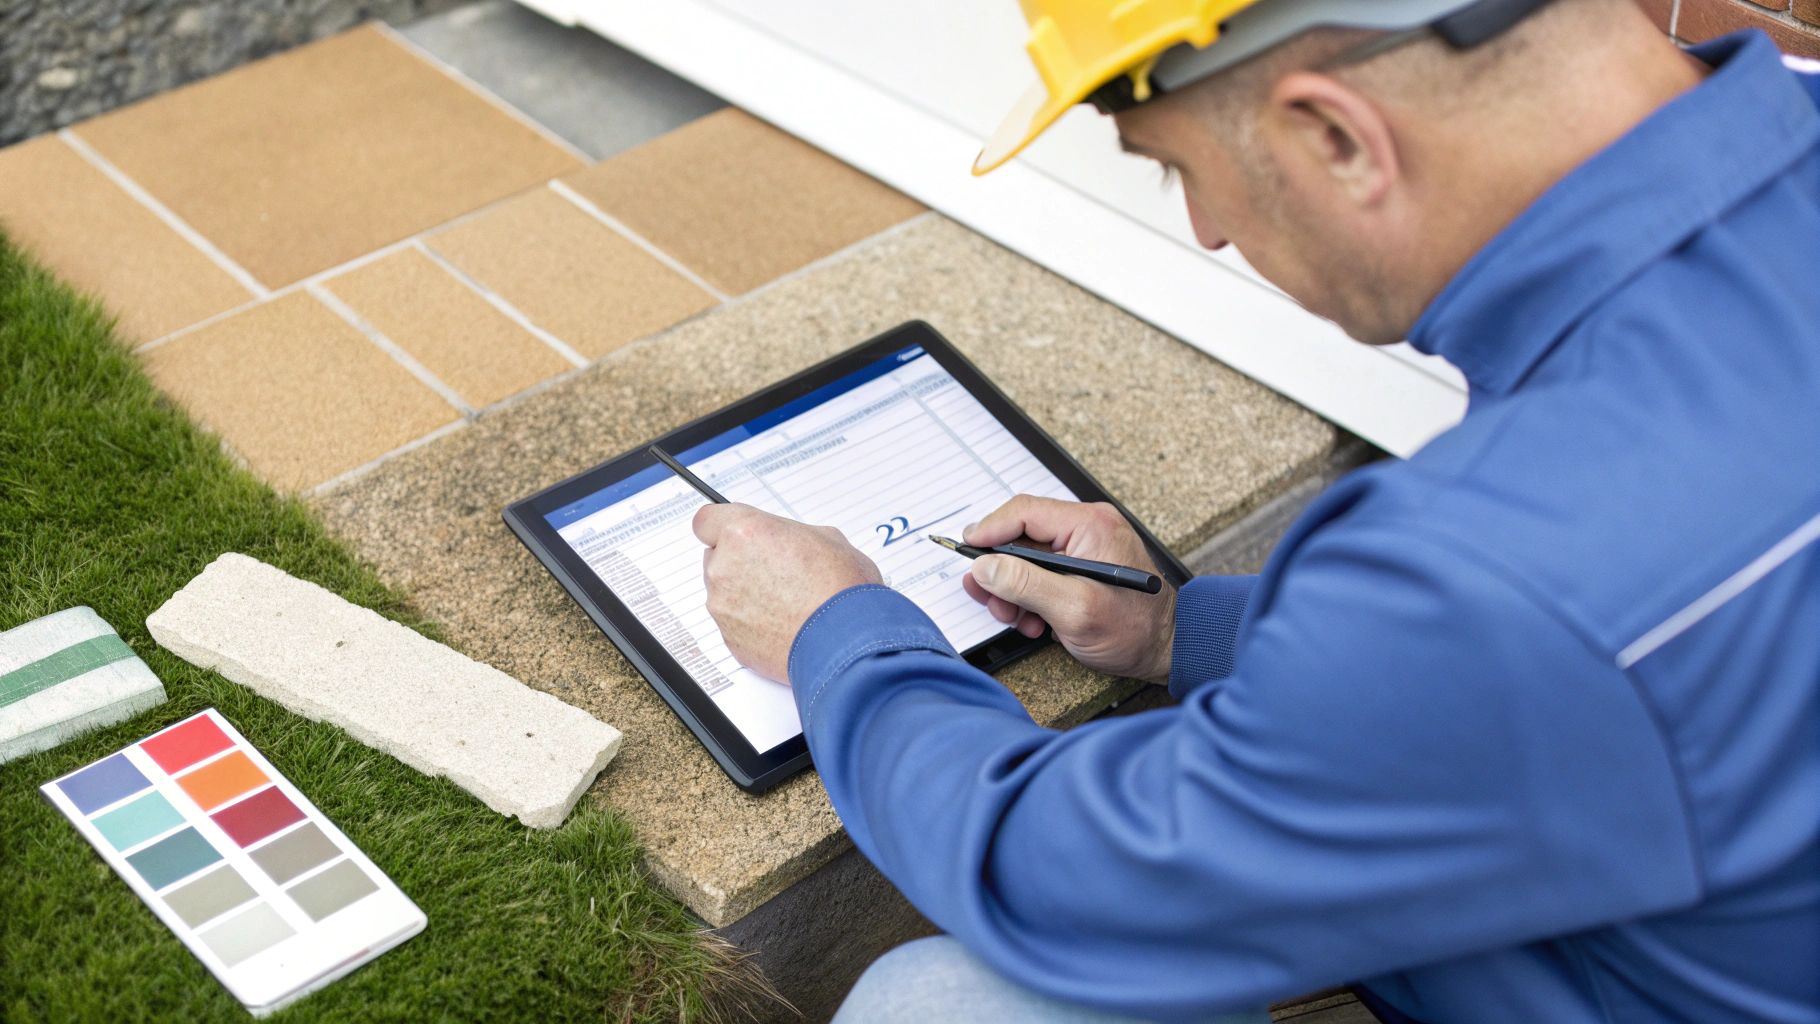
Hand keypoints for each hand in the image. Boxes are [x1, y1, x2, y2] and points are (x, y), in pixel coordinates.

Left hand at [693, 504, 883, 683]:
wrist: (845, 643)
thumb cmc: (840, 590)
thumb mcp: (827, 538)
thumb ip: (790, 535)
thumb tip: (788, 542)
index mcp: (744, 533)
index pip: (706, 520)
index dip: (721, 527)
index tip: (732, 533)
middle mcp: (725, 568)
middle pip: (716, 557)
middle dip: (740, 562)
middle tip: (775, 570)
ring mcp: (723, 606)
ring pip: (723, 593)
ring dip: (745, 594)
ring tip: (785, 602)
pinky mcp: (729, 639)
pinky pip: (734, 624)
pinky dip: (751, 623)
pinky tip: (782, 623)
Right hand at [961, 496, 1175, 682]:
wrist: (1167, 651)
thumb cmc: (1135, 630)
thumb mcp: (1074, 609)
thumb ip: (1026, 584)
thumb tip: (985, 567)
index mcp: (1089, 525)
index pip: (1024, 512)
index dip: (989, 531)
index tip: (966, 551)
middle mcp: (1086, 529)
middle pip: (1020, 537)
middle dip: (1000, 572)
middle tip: (988, 598)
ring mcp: (1084, 548)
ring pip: (1026, 560)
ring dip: (1013, 591)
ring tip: (1017, 618)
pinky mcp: (1081, 568)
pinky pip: (1041, 575)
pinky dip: (1029, 599)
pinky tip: (1035, 622)